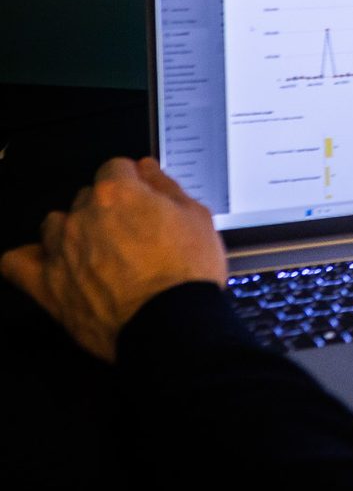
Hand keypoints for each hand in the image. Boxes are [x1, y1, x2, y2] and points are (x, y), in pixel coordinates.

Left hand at [1, 156, 227, 360]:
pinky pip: (16, 263)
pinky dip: (29, 258)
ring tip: (95, 249)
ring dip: (72, 230)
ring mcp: (60, 251)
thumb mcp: (197, 219)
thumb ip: (167, 188)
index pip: (116, 167)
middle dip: (107, 208)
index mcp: (117, 193)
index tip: (143, 195)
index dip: (134, 181)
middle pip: (86, 196)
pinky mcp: (47, 286)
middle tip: (131, 231)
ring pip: (54, 224)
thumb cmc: (187, 273)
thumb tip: (147, 170)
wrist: (171, 323)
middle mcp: (82, 217)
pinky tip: (50, 262)